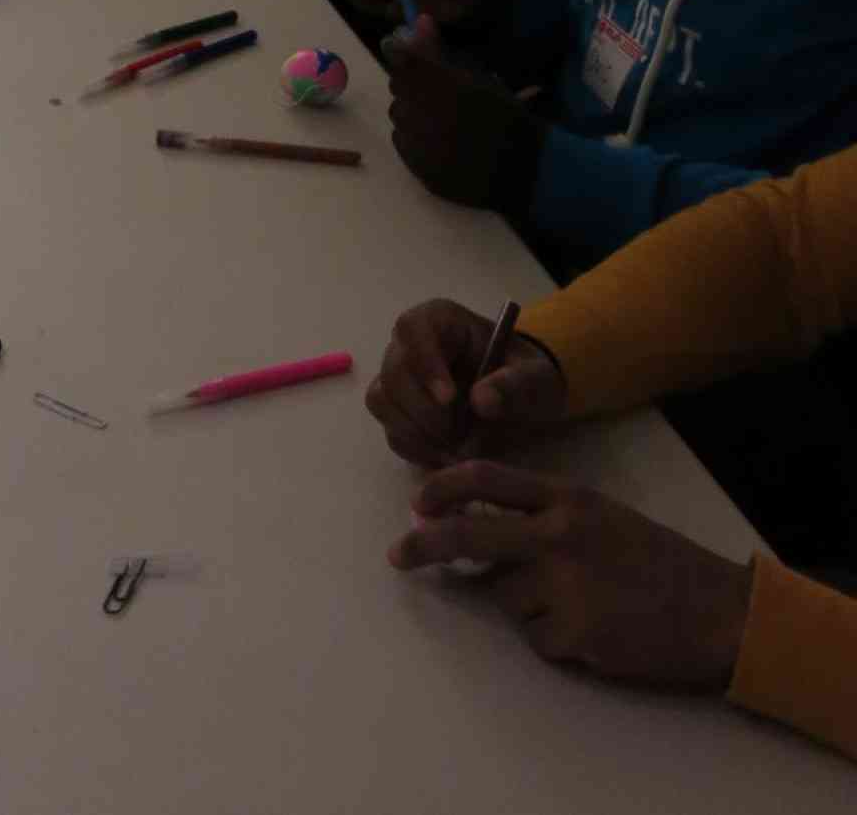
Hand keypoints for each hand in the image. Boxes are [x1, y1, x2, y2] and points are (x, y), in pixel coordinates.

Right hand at [367, 299, 567, 466]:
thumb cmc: (528, 379)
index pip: (413, 329)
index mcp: (442, 322)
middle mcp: (412, 346)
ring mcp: (401, 380)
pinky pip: (392, 432)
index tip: (449, 399)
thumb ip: (515, 385)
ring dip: (418, 432)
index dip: (424, 363)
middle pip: (393, 371)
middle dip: (424, 410)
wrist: (526, 405)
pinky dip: (418, 450)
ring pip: (382, 401)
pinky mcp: (400, 413)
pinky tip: (449, 454)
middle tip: (460, 435)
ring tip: (457, 447)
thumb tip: (480, 401)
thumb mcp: (537, 378)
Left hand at [383, 16, 538, 209]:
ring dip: (412, 109)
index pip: (402, 57)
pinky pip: (401, 140)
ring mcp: (418, 143)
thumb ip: (443, 51)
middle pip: (398, 85)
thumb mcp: (480, 77)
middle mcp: (425, 112)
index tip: (417, 56)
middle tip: (439, 92)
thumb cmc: (507, 119)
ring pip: (398, 113)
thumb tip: (420, 19)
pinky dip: (413, 136)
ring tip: (441, 118)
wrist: (522, 172)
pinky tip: (438, 140)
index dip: (408, 54)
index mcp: (444, 85)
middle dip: (413, 83)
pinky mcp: (417, 167)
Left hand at [389, 462, 751, 691]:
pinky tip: (590, 629)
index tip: (417, 501)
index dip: (443, 487)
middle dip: (426, 545)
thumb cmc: (655, 559)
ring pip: (504, 596)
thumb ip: (542, 513)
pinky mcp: (576, 632)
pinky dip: (552, 638)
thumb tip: (478, 525)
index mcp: (566, 497)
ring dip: (522, 603)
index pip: (487, 478)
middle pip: (468, 535)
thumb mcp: (598, 514)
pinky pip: (535, 637)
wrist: (716, 610)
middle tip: (399, 556)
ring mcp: (566, 584)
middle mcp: (559, 534)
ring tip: (573, 602)